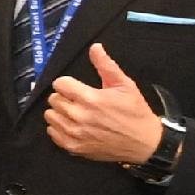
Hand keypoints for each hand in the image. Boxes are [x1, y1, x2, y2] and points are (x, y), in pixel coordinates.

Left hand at [45, 43, 164, 165]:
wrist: (145, 143)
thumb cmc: (135, 112)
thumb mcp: (125, 85)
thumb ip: (106, 65)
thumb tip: (95, 47)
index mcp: (91, 99)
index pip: (60, 84)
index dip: (67, 83)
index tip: (75, 87)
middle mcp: (79, 116)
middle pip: (53, 99)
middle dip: (63, 96)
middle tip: (77, 100)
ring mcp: (75, 133)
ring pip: (50, 116)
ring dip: (59, 112)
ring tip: (74, 112)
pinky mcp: (73, 147)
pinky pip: (52, 133)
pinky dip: (58, 128)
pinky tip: (72, 125)